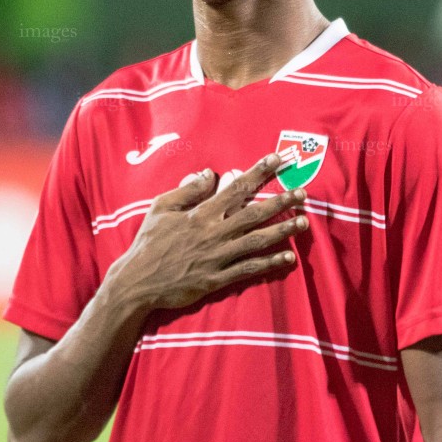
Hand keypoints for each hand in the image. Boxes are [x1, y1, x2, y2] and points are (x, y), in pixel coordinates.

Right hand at [107, 153, 309, 312]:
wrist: (137, 282)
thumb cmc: (148, 243)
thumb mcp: (160, 208)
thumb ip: (186, 190)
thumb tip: (208, 173)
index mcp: (201, 213)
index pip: (236, 187)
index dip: (258, 172)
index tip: (277, 160)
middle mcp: (213, 233)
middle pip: (254, 213)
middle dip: (281, 201)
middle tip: (303, 193)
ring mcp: (217, 257)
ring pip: (257, 241)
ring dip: (283, 230)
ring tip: (304, 222)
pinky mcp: (217, 279)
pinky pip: (249, 269)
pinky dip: (270, 263)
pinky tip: (289, 257)